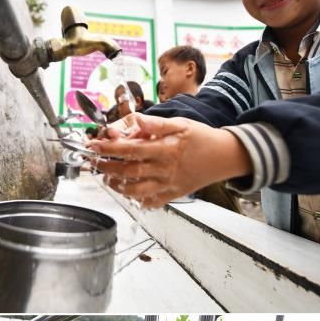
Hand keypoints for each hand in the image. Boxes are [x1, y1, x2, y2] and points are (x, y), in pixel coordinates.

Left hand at [88, 112, 250, 208]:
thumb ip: (155, 124)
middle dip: (107, 167)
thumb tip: (135, 118)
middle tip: (94, 163)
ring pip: (137, 190)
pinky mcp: (173, 195)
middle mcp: (165, 169)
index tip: (95, 146)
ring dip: (118, 186)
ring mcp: (168, 184)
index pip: (131, 149)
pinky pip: (152, 202)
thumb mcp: (180, 123)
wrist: (224, 157)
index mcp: (166, 148)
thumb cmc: (201, 138)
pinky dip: (138, 200)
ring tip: (109, 178)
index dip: (109, 148)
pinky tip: (130, 192)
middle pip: (129, 171)